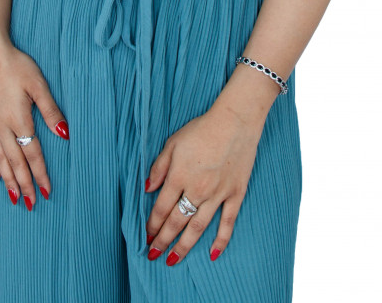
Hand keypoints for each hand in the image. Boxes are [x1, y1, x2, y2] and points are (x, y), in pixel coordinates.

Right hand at [0, 33, 68, 210]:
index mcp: (18, 120)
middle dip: (24, 185)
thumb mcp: (38, 84)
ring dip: (8, 180)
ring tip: (14, 197)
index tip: (47, 191)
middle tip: (31, 204)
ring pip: (0, 160)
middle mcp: (2, 127)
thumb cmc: (15, 64)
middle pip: (15, 163)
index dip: (40, 174)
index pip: (32, 154)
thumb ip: (51, 110)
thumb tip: (65, 134)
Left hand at [144, 103, 264, 264]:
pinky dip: (220, 241)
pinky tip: (211, 255)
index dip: (152, 225)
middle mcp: (196, 189)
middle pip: (176, 222)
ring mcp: (217, 194)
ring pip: (198, 228)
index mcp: (179, 176)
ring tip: (172, 261)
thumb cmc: (201, 129)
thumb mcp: (173, 142)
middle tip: (152, 255)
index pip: (161, 208)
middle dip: (162, 240)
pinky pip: (227, 223)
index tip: (145, 236)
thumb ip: (159, 167)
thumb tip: (147, 189)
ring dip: (184, 247)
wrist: (235, 121)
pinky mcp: (235, 194)